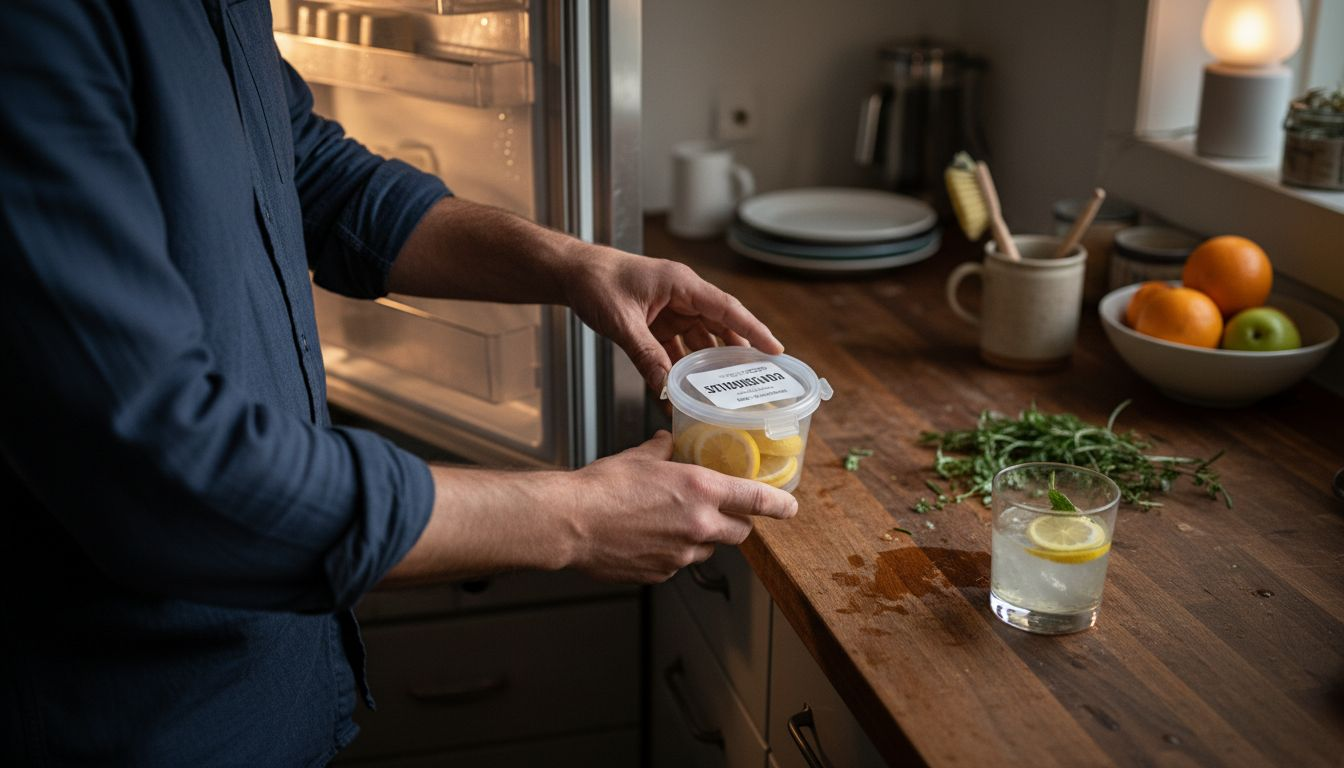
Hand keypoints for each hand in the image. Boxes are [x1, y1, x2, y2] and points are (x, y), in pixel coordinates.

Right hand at [561, 431, 796, 582]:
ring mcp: (681, 555)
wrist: (569, 522)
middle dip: (735, 523)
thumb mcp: (640, 457)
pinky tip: (647, 539)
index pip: (756, 500)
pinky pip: (677, 564)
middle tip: (720, 512)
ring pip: (707, 550)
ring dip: (700, 539)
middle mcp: (699, 525)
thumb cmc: (602, 487)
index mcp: (700, 490)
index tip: (790, 507)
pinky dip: (671, 553)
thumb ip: (664, 451)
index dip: (779, 504)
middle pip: (738, 532)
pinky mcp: (661, 574)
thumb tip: (670, 443)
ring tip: (670, 524)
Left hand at [567, 247, 783, 390]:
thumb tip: (666, 388)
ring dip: (709, 364)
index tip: (774, 350)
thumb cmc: (597, 282)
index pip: (726, 309)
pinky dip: (681, 368)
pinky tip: (685, 390)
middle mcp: (682, 296)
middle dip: (737, 352)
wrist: (573, 273)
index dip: (753, 330)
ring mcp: (671, 310)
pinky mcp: (658, 323)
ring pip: (700, 339)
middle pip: (720, 326)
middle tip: (756, 378)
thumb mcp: (622, 321)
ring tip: (726, 391)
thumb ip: (645, 354)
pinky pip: (677, 348)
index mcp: (681, 285)